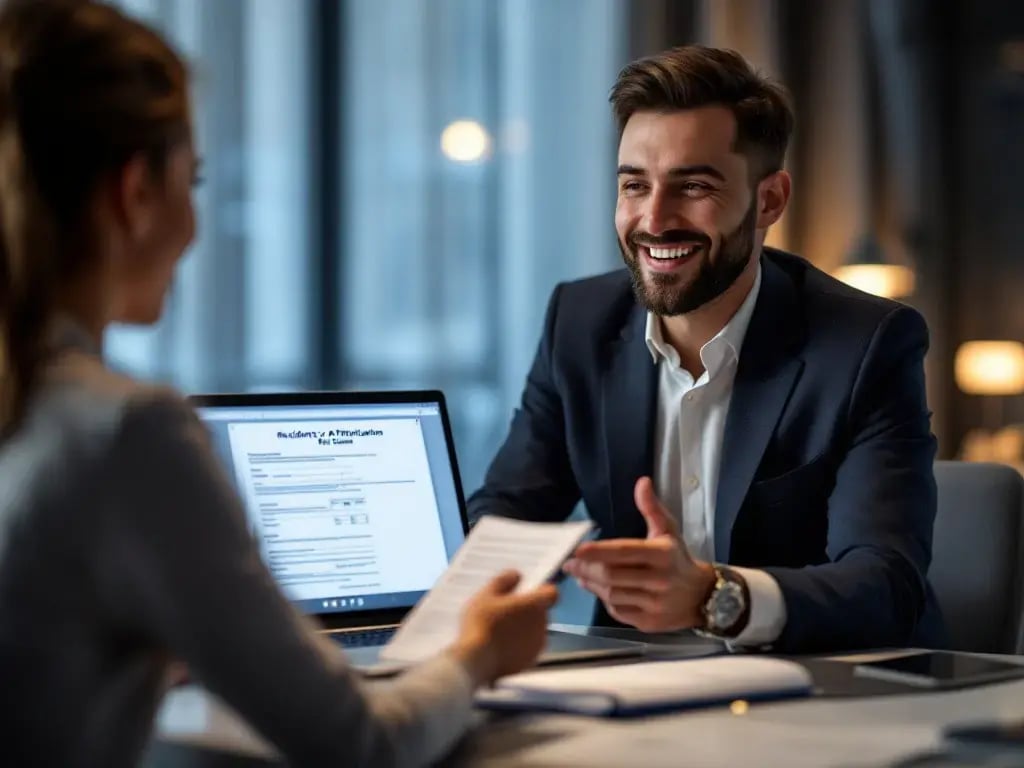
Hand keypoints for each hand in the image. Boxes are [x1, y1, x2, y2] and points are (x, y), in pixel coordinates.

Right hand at [449, 570, 557, 685]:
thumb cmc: (481, 624)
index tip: (526, 592)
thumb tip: (517, 575)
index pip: (551, 593)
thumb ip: (504, 581)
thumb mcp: (486, 595)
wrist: (475, 661)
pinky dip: (520, 646)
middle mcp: (542, 625)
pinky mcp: (530, 661)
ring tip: (499, 630)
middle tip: (504, 611)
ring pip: (535, 630)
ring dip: (524, 628)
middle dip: (528, 610)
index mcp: (534, 605)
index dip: (541, 590)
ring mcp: (537, 645)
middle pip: (541, 612)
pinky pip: (529, 648)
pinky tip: (500, 646)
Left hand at [562, 476, 714, 632]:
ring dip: (592, 584)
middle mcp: (659, 580)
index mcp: (662, 554)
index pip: (625, 552)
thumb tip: (642, 482)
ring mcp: (654, 604)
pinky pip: (618, 611)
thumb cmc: (677, 558)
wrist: (702, 595)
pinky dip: (604, 600)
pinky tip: (598, 589)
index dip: (599, 551)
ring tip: (580, 574)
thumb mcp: (668, 530)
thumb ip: (651, 508)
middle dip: (586, 569)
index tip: (577, 549)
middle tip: (569, 562)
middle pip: (612, 576)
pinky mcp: (649, 622)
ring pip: (612, 594)